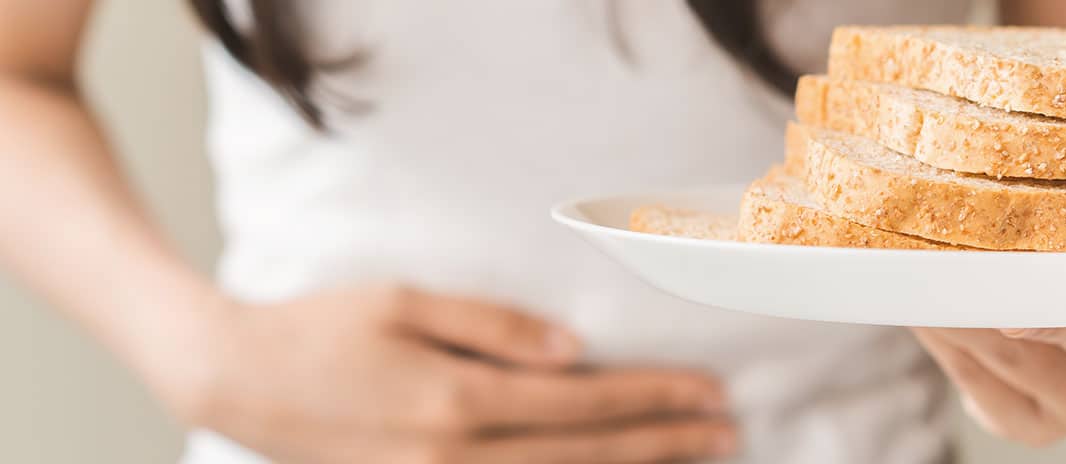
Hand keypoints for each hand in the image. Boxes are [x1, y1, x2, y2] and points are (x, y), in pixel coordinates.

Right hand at [177, 285, 736, 463]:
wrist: (235, 380)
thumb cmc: (322, 328)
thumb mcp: (408, 304)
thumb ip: (497, 328)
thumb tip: (576, 351)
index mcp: (457, 401)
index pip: (583, 404)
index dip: (653, 398)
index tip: (710, 393)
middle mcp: (455, 458)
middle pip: (586, 457)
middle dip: (664, 444)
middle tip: (728, 432)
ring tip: (691, 459)